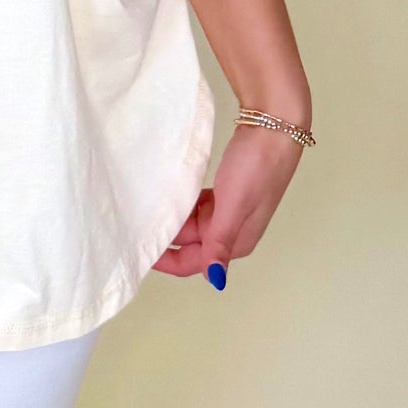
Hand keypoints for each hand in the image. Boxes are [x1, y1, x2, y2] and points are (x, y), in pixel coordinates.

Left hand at [152, 123, 304, 284]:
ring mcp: (229, 210)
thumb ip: (220, 242)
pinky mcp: (226, 190)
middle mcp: (232, 231)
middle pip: (190, 244)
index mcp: (236, 242)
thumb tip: (216, 281)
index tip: (136, 249)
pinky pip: (198, 206)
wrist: (275, 126)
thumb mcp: (235, 205)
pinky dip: (184, 204)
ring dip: (173, 220)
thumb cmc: (256, 167)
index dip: (165, 260)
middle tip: (132, 223)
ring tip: (142, 209)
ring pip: (192, 224)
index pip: (192, 262)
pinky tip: (168, 196)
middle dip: (165, 238)